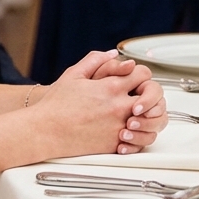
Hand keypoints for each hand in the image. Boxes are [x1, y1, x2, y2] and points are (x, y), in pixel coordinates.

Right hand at [32, 51, 159, 157]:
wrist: (45, 131)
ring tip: (136, 115)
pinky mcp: (115, 144)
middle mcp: (119, 107)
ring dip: (148, 116)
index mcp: (110, 87)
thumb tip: (112, 54)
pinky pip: (140, 141)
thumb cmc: (56, 105)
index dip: (141, 73)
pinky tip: (128, 131)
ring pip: (152, 121)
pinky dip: (139, 136)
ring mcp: (119, 126)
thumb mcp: (73, 75)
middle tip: (141, 97)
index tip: (134, 78)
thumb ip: (95, 60)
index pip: (143, 74)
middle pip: (153, 96)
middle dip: (150, 94)